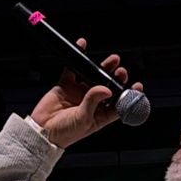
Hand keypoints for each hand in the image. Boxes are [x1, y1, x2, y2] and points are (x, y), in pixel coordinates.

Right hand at [29, 40, 143, 147]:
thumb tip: (105, 89)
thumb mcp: (83, 119)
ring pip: (94, 76)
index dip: (128, 96)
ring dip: (102, 68)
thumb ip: (93, 102)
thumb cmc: (65, 133)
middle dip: (116, 78)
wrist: (42, 130)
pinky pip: (73, 68)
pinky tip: (83, 47)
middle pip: (108, 88)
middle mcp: (92, 104)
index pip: (118, 105)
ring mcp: (80, 93)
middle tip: (122, 71)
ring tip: (113, 61)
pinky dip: (78, 57)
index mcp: (100, 116)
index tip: (137, 87)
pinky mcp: (67, 85)